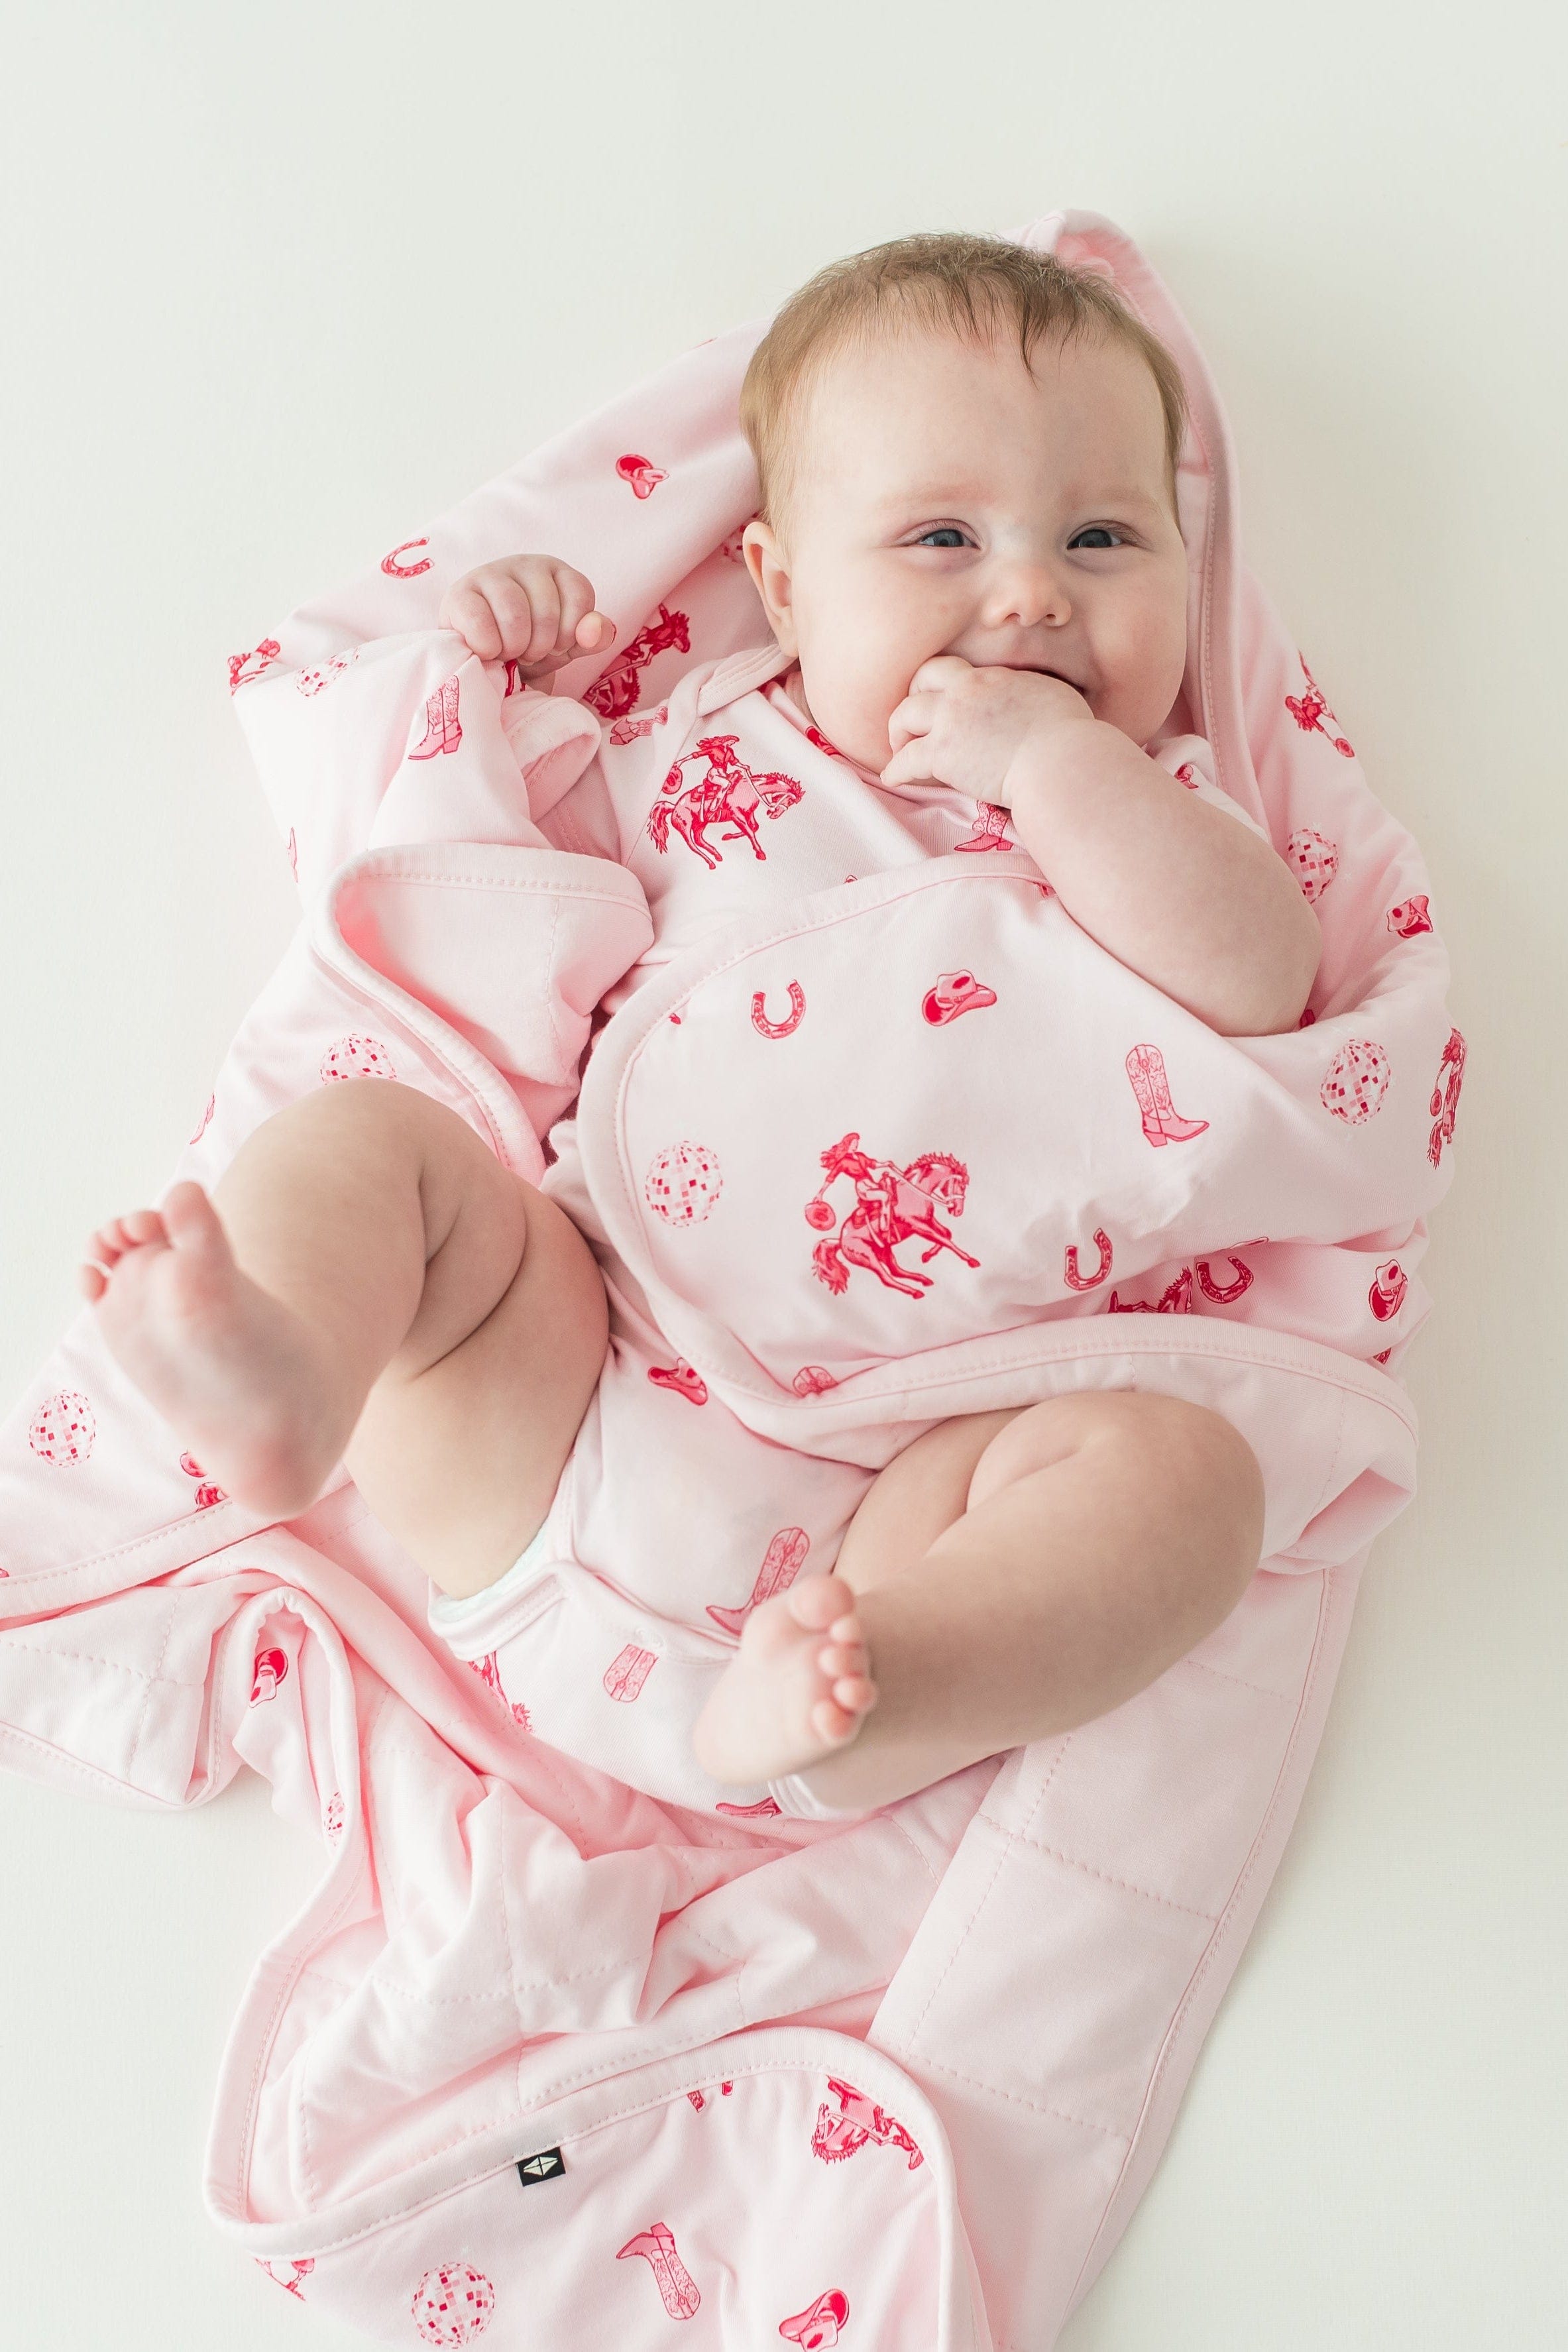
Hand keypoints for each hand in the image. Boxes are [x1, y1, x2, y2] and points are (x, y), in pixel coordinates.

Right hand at [438, 554, 616, 678]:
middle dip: (541, 646)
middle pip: (547, 611)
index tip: (557, 645)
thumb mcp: (566, 646)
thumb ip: (591, 637)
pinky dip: (489, 648)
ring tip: (509, 653)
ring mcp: (489, 574)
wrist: (482, 660)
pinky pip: (480, 622)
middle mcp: (525, 564)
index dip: (570, 632)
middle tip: (528, 652)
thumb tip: (597, 630)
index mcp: (556, 571)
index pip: (580, 596)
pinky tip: (487, 651)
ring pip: (514, 614)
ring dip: (515, 648)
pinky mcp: (460, 594)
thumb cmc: (528, 647)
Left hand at [880, 655, 1096, 805]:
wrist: (1063, 762)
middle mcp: (970, 689)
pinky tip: (893, 778)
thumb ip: (1038, 699)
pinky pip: (906, 758)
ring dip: (899, 731)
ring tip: (900, 748)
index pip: (958, 672)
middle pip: (924, 677)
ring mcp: (952, 718)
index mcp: (997, 677)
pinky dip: (896, 769)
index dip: (945, 687)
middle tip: (913, 721)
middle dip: (914, 696)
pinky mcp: (943, 752)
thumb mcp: (1057, 701)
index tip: (945, 704)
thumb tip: (1046, 707)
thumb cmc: (1074, 741)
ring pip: (905, 713)